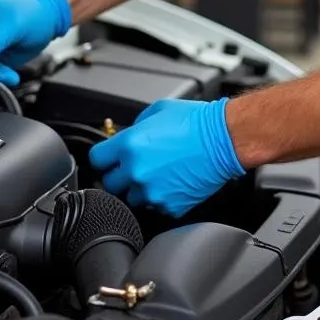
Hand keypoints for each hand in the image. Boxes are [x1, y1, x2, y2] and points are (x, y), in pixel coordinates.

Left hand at [88, 98, 244, 216]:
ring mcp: (153, 193)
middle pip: (110, 184)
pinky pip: (155, 206)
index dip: (103, 158)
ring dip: (139, 188)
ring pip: (132, 199)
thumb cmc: (195, 122)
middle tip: (133, 166)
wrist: (223, 140)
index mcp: (129, 146)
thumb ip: (135, 127)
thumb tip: (125, 137)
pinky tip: (171, 182)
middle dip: (119, 175)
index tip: (108, 158)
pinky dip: (160, 198)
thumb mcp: (156, 111)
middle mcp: (137, 172)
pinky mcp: (170, 207)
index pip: (96, 160)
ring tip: (157, 173)